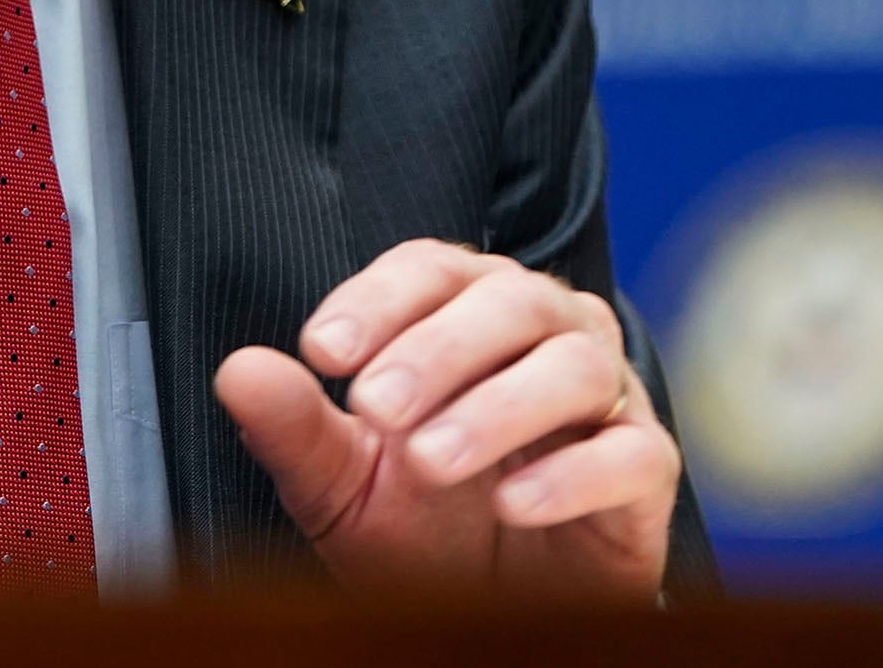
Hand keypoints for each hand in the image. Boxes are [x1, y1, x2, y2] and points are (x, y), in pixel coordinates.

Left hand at [213, 240, 678, 597]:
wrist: (495, 613)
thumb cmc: (424, 526)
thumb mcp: (341, 483)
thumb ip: (294, 426)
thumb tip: (237, 371)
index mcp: (468, 312)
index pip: (430, 268)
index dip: (378, 299)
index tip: (320, 351)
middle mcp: (545, 333)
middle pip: (508, 303)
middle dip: (436, 350)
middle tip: (377, 407)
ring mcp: (604, 398)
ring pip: (573, 366)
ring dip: (496, 408)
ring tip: (431, 460)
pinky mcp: (645, 470)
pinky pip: (629, 454)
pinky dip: (570, 476)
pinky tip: (510, 504)